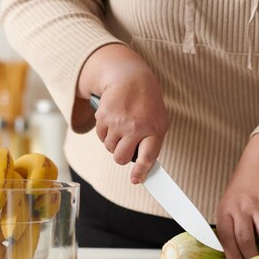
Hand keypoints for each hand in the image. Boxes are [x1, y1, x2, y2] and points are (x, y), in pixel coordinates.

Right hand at [77, 44, 168, 182]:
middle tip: (124, 147)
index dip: (141, 172)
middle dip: (121, 156)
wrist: (131, 78)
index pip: (147, 157)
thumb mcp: (158, 120)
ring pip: (109, 148)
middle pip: (121, 158)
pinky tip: (113, 119)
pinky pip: (100, 136)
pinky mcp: (104, 116)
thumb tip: (142, 166)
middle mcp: (136, 126)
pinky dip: (105, 132)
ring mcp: (118, 122)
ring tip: (121, 127)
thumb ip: (151, 142)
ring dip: (113, 142)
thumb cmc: (147, 103)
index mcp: (154, 129)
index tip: (135, 180)